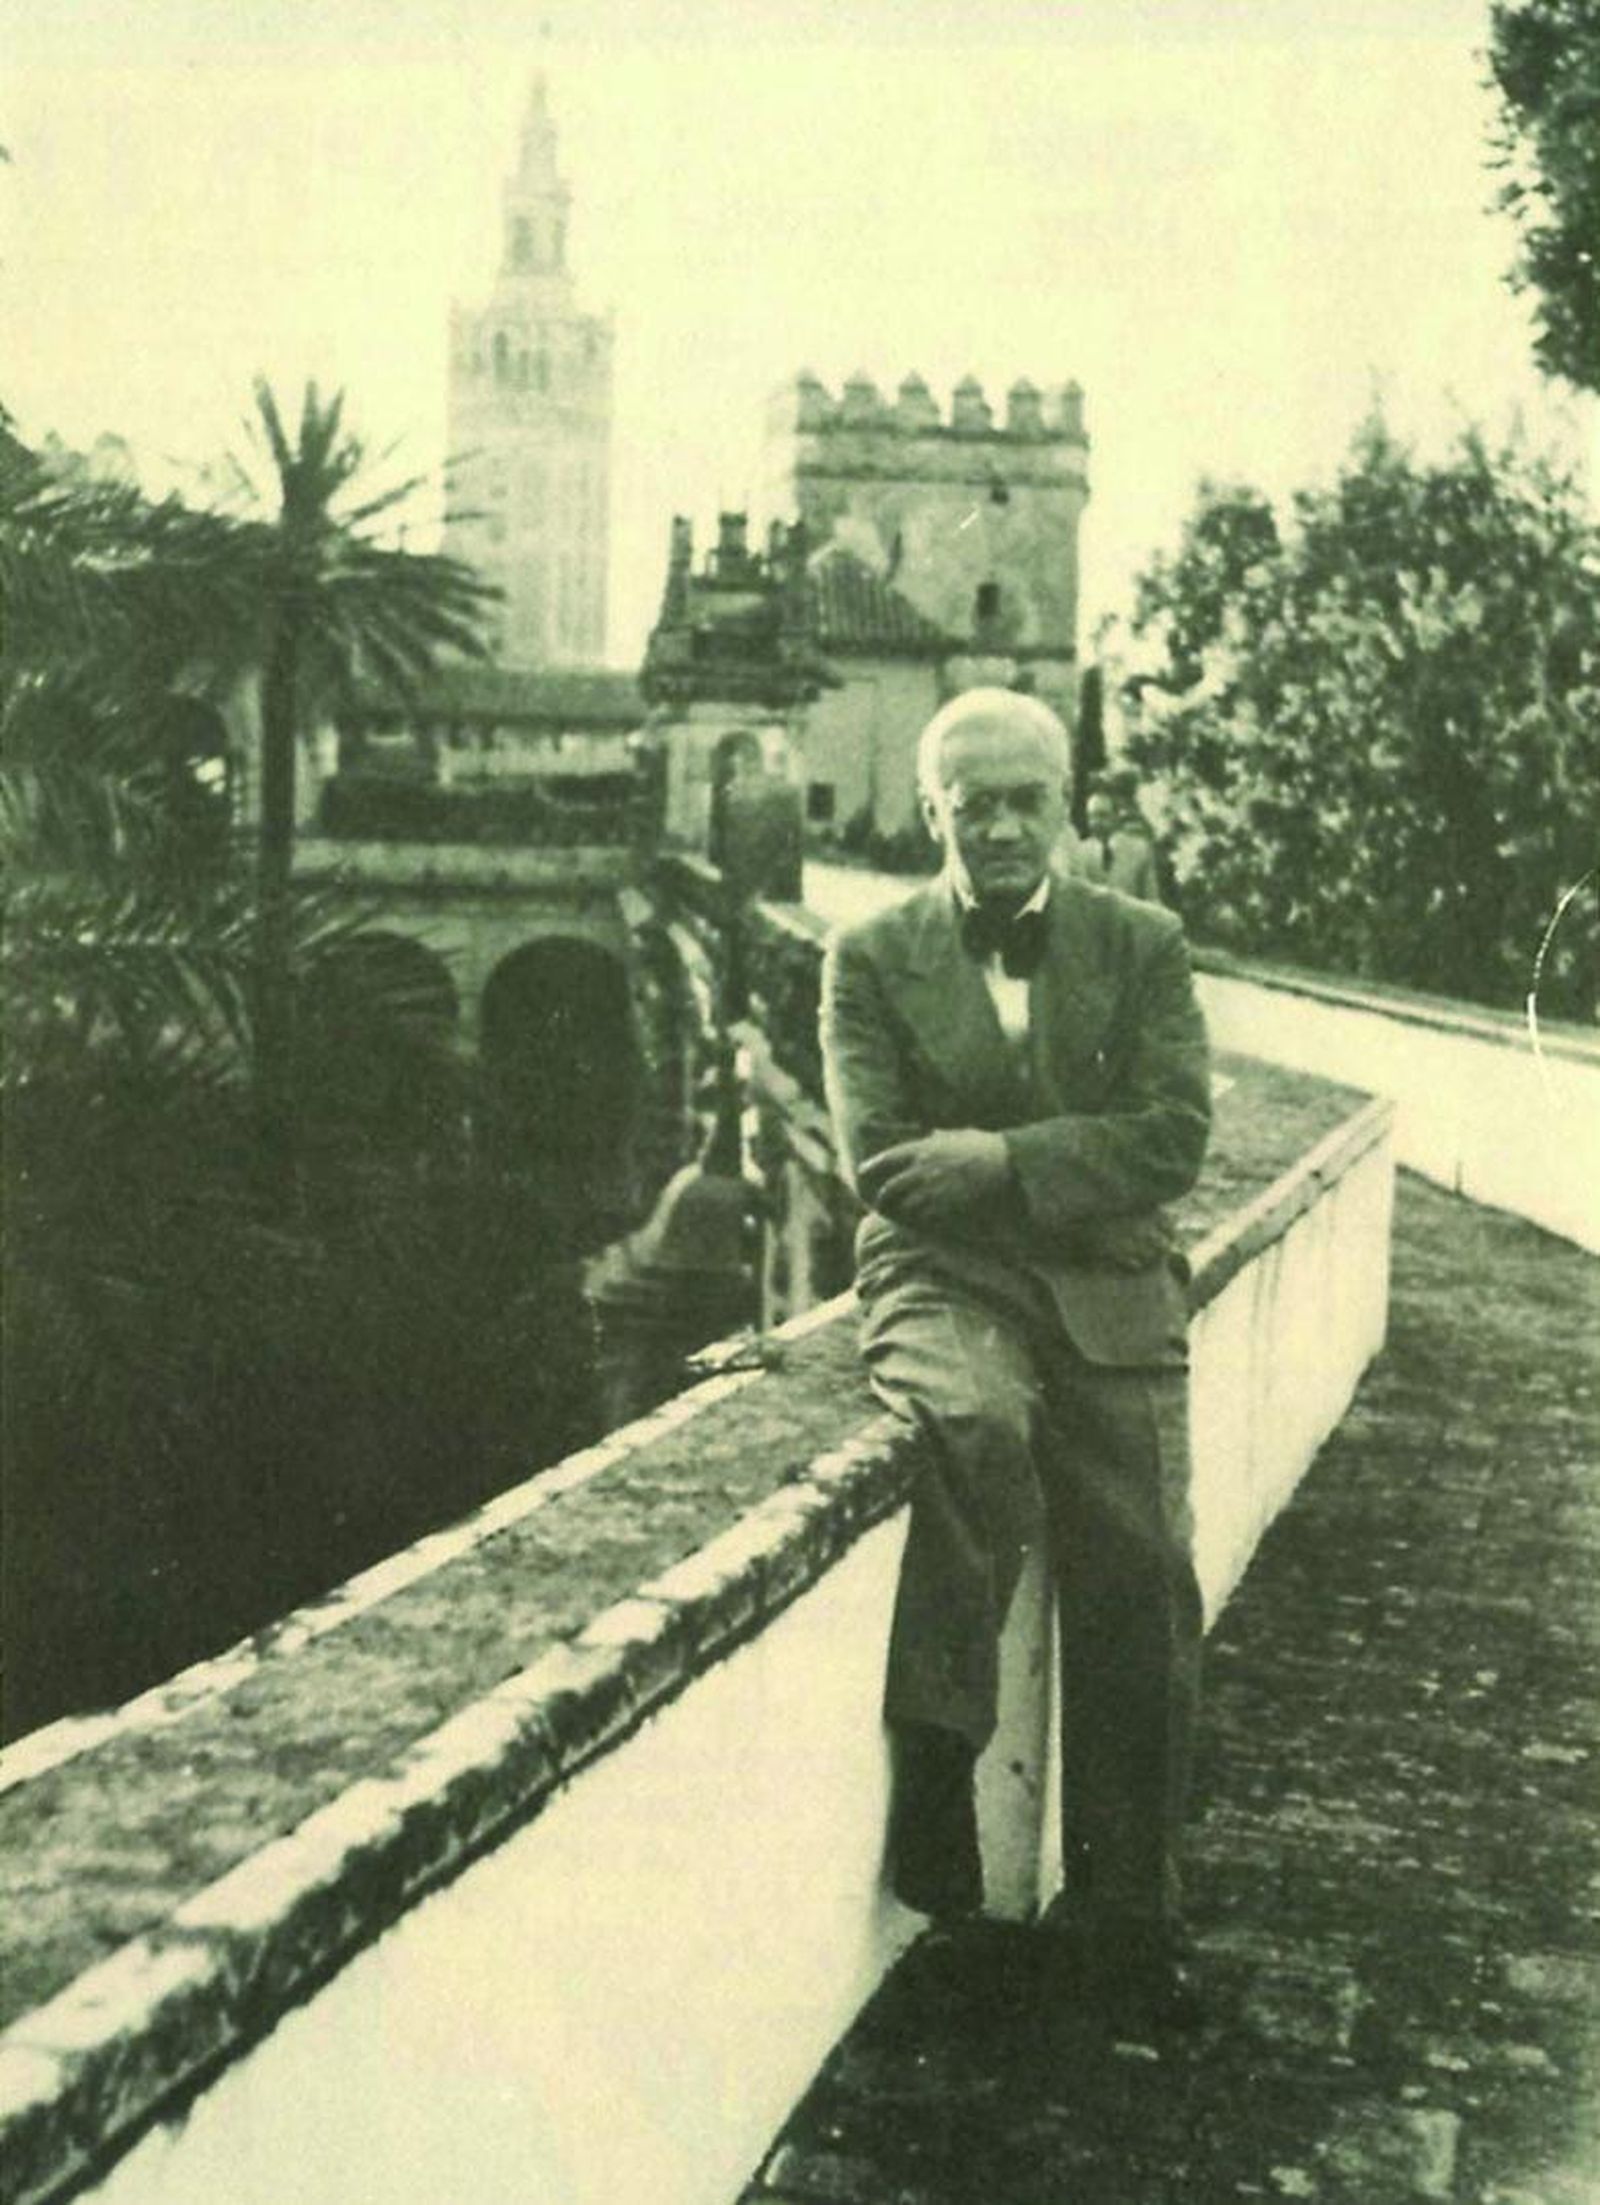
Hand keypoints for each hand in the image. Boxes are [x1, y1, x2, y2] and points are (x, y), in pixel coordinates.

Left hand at [856, 1130, 1012, 1234]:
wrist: (1006, 1165)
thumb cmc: (987, 1147)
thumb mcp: (960, 1135)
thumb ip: (942, 1137)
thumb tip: (934, 1134)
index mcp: (923, 1148)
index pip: (885, 1159)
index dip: (871, 1167)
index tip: (862, 1173)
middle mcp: (921, 1169)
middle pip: (889, 1190)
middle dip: (882, 1200)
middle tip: (881, 1205)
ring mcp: (931, 1190)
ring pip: (903, 1207)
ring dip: (901, 1213)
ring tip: (899, 1218)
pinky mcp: (943, 1207)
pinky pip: (923, 1219)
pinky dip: (920, 1222)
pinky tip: (922, 1224)